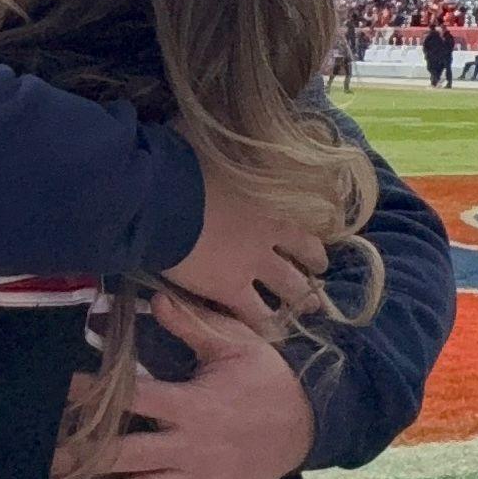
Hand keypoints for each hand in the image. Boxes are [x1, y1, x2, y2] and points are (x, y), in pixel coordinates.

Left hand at [53, 293, 314, 478]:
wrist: (308, 426)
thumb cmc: (266, 379)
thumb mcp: (235, 345)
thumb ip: (192, 325)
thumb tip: (157, 297)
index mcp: (192, 406)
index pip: (132, 401)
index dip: (91, 397)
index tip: (57, 394)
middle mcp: (190, 448)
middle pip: (124, 458)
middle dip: (81, 463)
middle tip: (44, 464)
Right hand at [162, 163, 326, 333]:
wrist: (162, 202)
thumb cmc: (184, 170)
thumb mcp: (219, 157)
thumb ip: (233, 163)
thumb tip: (232, 147)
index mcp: (270, 200)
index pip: (304, 218)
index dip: (310, 231)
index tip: (313, 239)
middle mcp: (271, 234)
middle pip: (307, 254)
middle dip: (313, 267)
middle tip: (315, 275)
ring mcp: (253, 264)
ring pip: (289, 288)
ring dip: (299, 298)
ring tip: (304, 306)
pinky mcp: (231, 289)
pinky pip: (256, 314)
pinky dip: (264, 323)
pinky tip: (269, 331)